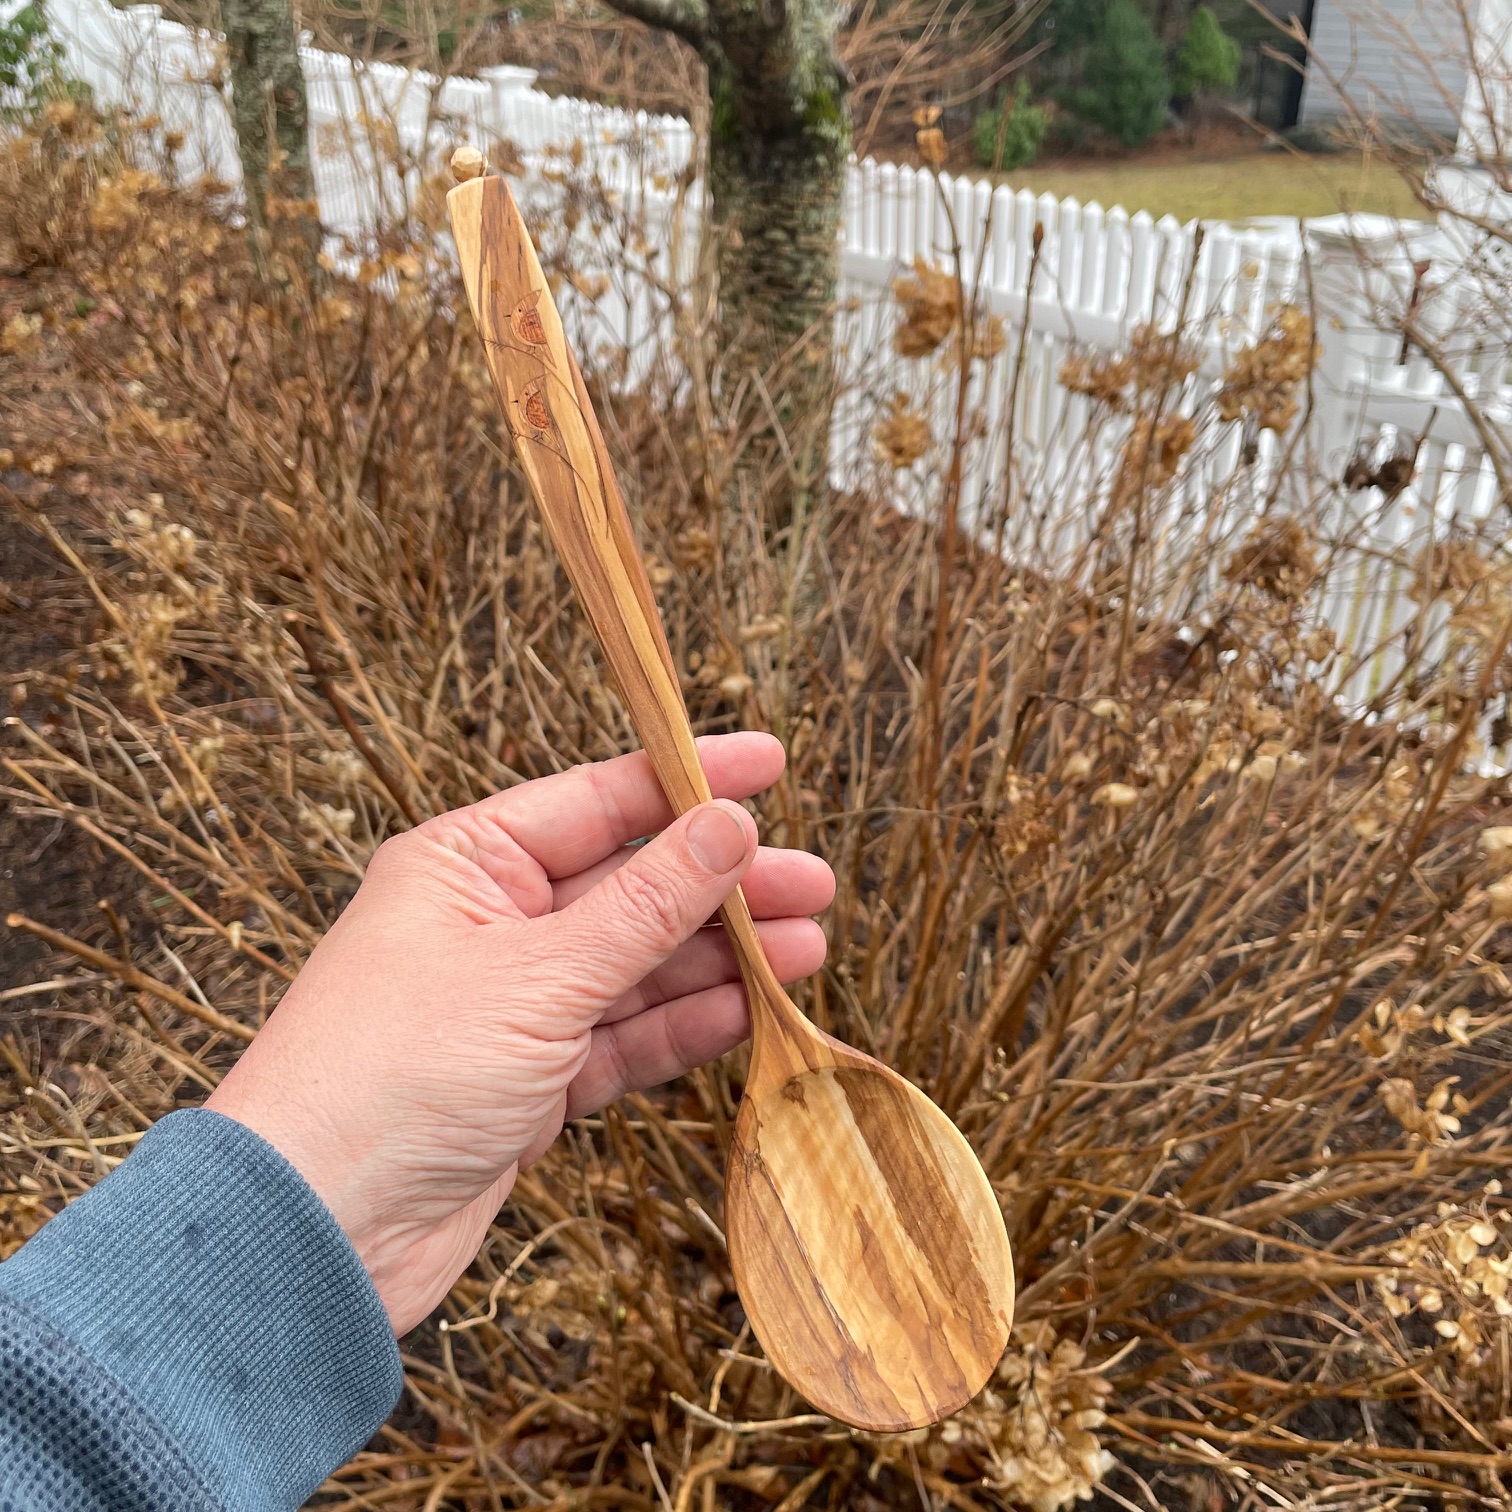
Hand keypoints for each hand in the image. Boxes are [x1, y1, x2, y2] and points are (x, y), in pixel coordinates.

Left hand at [206, 732, 831, 1333]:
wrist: (314, 1233)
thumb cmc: (392, 1074)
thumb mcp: (537, 975)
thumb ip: (646, 905)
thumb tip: (729, 826)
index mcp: (467, 864)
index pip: (599, 799)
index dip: (689, 779)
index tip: (770, 765)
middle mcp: (493, 924)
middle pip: (632, 886)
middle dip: (723, 885)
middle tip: (813, 882)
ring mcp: (515, 1006)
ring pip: (640, 966)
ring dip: (721, 959)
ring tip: (808, 948)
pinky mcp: (533, 1082)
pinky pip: (628, 1038)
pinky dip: (688, 1026)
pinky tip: (753, 1010)